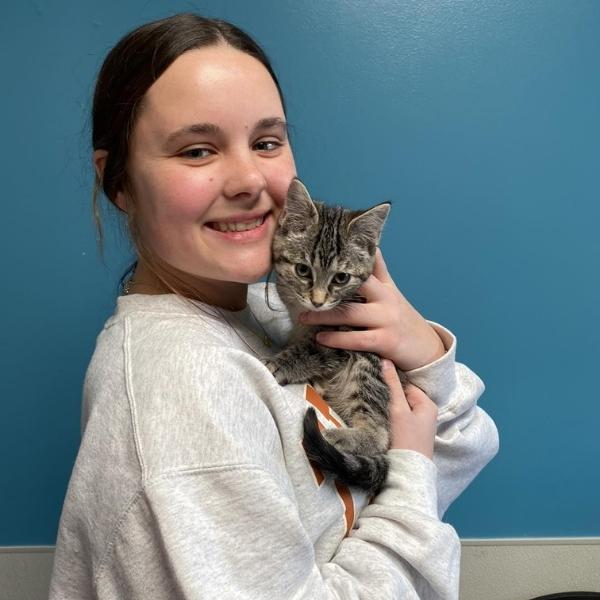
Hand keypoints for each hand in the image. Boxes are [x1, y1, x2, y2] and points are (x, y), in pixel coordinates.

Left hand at [299, 249, 445, 370]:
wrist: (426, 348)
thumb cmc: (401, 317)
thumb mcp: (391, 291)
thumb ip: (378, 270)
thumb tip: (370, 244)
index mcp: (384, 286)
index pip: (364, 266)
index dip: (343, 258)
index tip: (319, 254)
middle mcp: (386, 299)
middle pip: (354, 287)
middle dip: (327, 287)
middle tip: (304, 291)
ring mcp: (386, 320)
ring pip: (350, 314)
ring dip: (324, 316)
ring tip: (304, 316)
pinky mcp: (386, 341)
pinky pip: (356, 339)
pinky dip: (336, 339)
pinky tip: (321, 338)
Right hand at [382, 360, 436, 458]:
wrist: (408, 471)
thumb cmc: (406, 439)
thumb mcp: (398, 409)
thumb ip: (392, 385)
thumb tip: (386, 360)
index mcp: (428, 404)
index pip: (406, 385)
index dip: (392, 385)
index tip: (376, 385)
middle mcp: (427, 413)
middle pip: (404, 396)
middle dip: (390, 396)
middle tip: (374, 397)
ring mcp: (420, 425)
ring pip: (401, 408)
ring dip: (389, 408)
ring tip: (377, 410)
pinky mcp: (412, 435)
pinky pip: (400, 419)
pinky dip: (391, 418)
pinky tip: (382, 421)